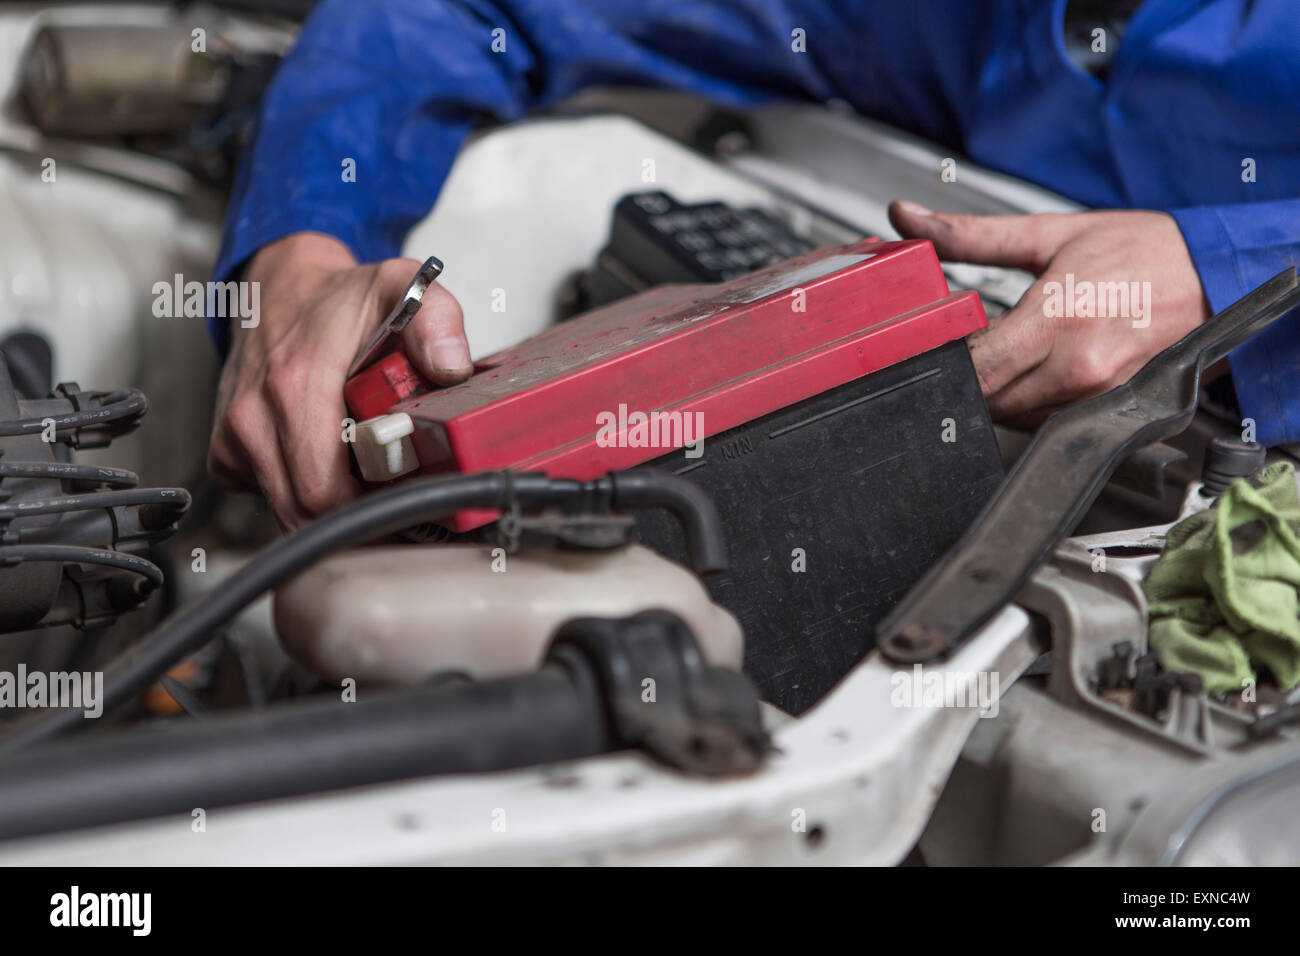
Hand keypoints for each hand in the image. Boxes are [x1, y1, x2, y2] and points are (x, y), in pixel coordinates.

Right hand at [208, 232, 470, 529]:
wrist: (281, 287)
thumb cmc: (339, 299)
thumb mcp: (402, 289)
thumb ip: (437, 321)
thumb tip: (451, 366)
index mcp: (295, 385)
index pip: (326, 493)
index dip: (372, 513)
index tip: (409, 505)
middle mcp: (254, 416)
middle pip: (307, 514)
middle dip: (360, 518)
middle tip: (401, 502)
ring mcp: (235, 438)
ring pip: (288, 512)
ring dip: (334, 508)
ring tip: (373, 480)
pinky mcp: (227, 452)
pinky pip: (270, 497)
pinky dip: (305, 494)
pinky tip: (334, 465)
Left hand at [889, 203, 1212, 425]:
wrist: (1220, 275)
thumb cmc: (1147, 251)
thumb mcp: (1051, 233)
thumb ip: (970, 235)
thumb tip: (907, 218)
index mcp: (1056, 319)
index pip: (971, 368)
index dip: (939, 362)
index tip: (927, 347)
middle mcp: (1077, 367)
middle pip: (985, 399)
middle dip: (964, 377)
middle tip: (963, 347)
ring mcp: (1096, 394)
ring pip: (1013, 416)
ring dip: (996, 392)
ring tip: (1005, 353)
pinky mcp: (1110, 409)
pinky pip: (1047, 419)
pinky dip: (1029, 401)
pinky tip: (1036, 369)